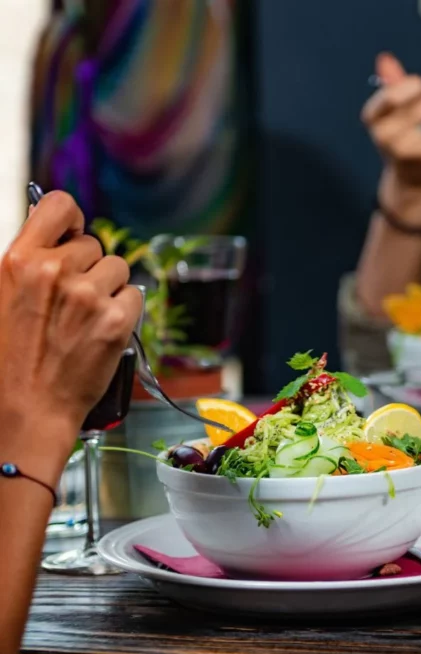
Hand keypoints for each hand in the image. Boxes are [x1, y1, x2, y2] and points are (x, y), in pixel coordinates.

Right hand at [0, 192, 142, 462]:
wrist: (26, 408)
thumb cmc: (10, 358)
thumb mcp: (3, 295)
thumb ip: (29, 261)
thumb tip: (54, 226)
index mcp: (19, 259)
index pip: (60, 205)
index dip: (72, 220)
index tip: (73, 236)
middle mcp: (55, 271)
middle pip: (94, 245)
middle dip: (89, 269)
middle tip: (72, 302)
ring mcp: (88, 296)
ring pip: (118, 270)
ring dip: (109, 290)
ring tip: (86, 319)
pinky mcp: (116, 321)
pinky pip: (134, 296)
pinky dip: (125, 311)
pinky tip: (103, 330)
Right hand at [362, 52, 420, 191]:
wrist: (412, 180)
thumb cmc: (404, 138)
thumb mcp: (394, 112)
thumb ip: (392, 84)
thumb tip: (385, 58)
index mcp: (373, 120)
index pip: (392, 93)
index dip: (413, 86)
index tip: (420, 87)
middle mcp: (385, 136)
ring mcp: (407, 149)